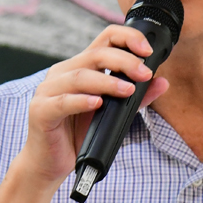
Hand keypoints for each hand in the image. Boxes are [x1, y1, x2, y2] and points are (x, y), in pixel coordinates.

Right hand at [14, 25, 168, 187]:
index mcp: (80, 67)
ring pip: (80, 76)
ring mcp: (49, 90)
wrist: (49, 164)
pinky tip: (98, 103)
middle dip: (124, 62)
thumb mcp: (112, 114)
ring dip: (107, 81)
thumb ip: (136, 98)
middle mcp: (63, 73)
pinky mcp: (41, 111)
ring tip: (128, 90)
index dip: (127, 38)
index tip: (147, 50)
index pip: (104, 39)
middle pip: (96, 54)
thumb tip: (162, 82)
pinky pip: (63, 102)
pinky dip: (82, 101)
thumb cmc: (78, 135)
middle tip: (144, 74)